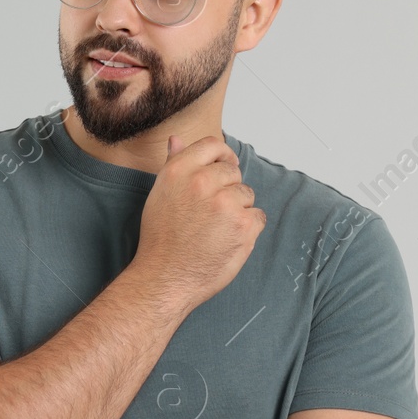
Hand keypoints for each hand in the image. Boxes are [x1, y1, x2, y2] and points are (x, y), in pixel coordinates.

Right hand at [134, 133, 264, 309]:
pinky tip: (227, 240)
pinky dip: (248, 229)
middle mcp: (202, 182)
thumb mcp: (159, 194)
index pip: (213, 145)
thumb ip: (173, 164)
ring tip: (216, 230)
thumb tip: (177, 140)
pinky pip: (258, 216)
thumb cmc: (160, 240)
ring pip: (246, 195)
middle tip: (211, 214)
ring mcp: (225, 203)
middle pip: (233, 172)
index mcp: (179, 171)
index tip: (225, 167)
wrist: (165, 278)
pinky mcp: (244, 225)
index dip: (223, 155)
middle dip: (228, 189)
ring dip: (238, 210)